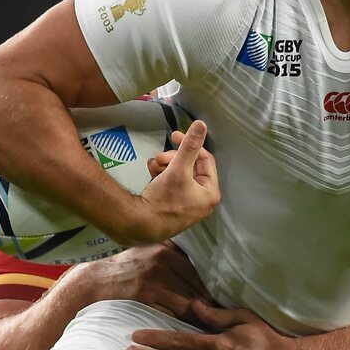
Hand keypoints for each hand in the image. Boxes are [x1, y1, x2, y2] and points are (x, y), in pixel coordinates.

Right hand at [74, 242, 212, 324]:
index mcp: (166, 250)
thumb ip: (170, 253)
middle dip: (208, 303)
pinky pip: (172, 312)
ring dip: (200, 315)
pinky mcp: (145, 296)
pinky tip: (191, 329)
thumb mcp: (146, 251)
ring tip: (211, 326)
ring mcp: (154, 279)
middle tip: (221, 317)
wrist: (94, 281)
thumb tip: (198, 263)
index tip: (218, 300)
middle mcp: (162, 261)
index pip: (196, 272)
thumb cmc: (122, 268)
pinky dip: (183, 321)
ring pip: (187, 301)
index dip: (208, 288)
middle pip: (195, 286)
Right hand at [132, 121, 219, 240]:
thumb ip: (190, 145)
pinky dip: (161, 176)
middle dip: (173, 158)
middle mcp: (202, 201)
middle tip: (160, 157)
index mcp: (210, 193)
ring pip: (179, 174)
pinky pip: (171, 185)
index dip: (190, 144)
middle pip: (191, 167)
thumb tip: (201, 124)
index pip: (205, 159)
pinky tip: (151, 174)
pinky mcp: (173, 208)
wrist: (139, 225)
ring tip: (153, 166)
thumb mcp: (178, 168)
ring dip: (165, 165)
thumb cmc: (164, 199)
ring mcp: (187, 206)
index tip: (174, 135)